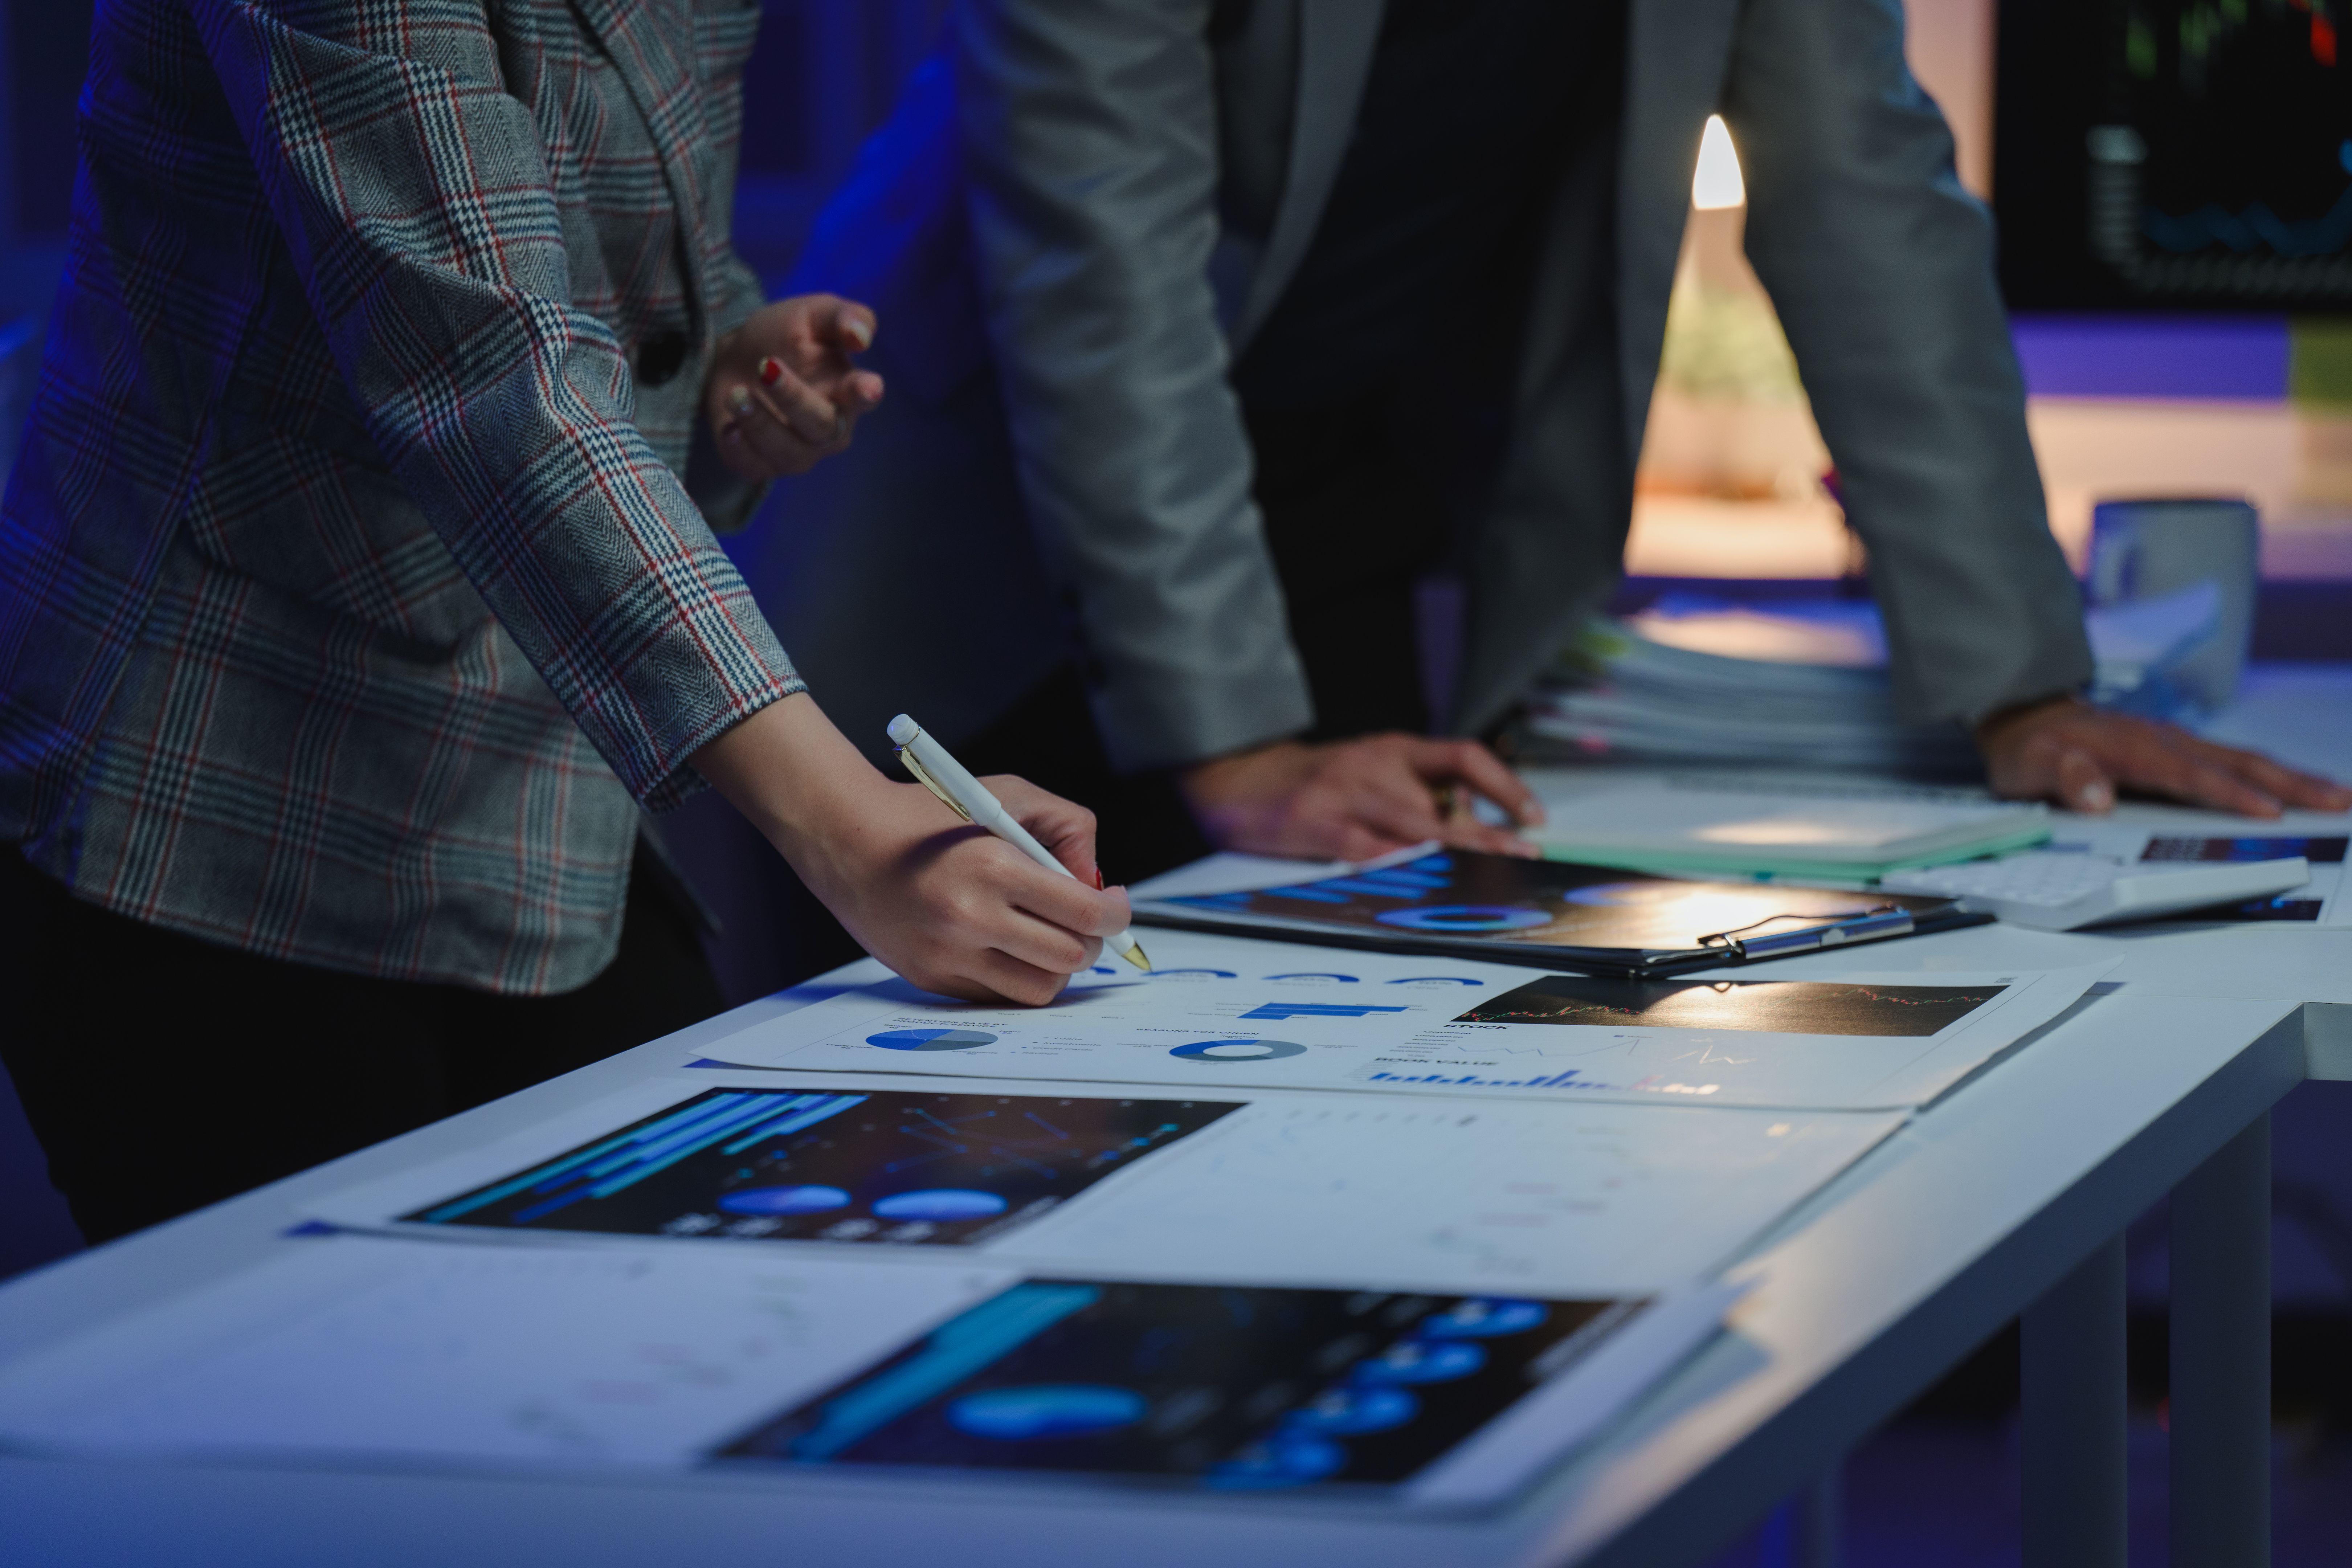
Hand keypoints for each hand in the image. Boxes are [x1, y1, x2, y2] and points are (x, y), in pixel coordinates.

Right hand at [691, 695, 1128, 1003]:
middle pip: (1070, 958)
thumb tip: (1096, 884)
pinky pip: (999, 997)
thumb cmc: (932, 814)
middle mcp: (971, 917)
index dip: (1115, 913)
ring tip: (1047, 937)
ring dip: (1057, 967)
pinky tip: (1008, 946)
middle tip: (1084, 922)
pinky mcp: (931, 979)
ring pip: (1040, 990)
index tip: (1115, 903)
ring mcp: (948, 955)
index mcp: (994, 867)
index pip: (1085, 913)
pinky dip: (1016, 977)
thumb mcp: (1006, 794)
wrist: (847, 840)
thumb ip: (1066, 830)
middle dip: (1091, 942)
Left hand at [703, 294, 884, 480]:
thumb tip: (861, 336)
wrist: (738, 357)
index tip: (867, 386)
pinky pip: (755, 468)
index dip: (865, 393)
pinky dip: (740, 450)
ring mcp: (799, 452)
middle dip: (794, 399)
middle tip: (766, 368)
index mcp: (847, 390)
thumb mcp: (813, 314)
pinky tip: (730, 429)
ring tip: (736, 393)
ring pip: (788, 452)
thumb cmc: (786, 335)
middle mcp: (829, 428)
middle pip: (822, 427)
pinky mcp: (763, 464)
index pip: (863, 396)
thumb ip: (842, 317)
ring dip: (760, 423)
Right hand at [1178, 734, 1546, 861]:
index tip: (1534, 817)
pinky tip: (1416, 881)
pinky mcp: (1315, 822)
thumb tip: (1471, 824)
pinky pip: (1363, 849)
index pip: (1464, 757)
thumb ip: (1414, 791)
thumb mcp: (1370, 771)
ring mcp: (1344, 792)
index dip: (1506, 786)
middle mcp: (1375, 764)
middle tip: (1522, 860)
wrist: (1239, 780)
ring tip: (1484, 878)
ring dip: (1455, 855)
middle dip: (1489, 837)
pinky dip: (1393, 865)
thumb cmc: (1316, 783)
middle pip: (1447, 803)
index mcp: (1394, 749)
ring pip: (1414, 827)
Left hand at [1976, 695, 2351, 816]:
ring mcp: (2176, 744)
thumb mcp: (2034, 764)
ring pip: (2244, 761)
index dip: (2232, 795)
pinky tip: (2291, 788)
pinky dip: (2268, 775)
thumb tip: (2096, 797)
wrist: (2024, 716)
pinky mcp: (2178, 750)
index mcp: (2138, 748)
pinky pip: (2232, 762)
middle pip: (2238, 765)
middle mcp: (2166, 742)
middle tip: (2339, 800)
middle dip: (2291, 784)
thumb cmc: (2032, 745)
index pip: (2194, 776)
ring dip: (2291, 779)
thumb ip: (2065, 776)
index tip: (2269, 813)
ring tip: (2336, 795)